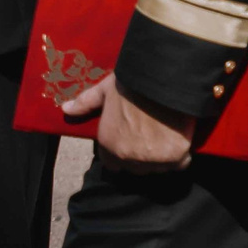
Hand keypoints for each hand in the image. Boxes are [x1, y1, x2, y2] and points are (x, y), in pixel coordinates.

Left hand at [62, 73, 198, 173]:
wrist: (163, 80)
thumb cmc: (131, 84)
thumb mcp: (104, 91)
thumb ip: (85, 103)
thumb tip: (66, 109)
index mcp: (109, 144)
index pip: (113, 164)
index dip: (121, 152)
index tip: (131, 142)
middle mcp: (128, 157)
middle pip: (136, 168)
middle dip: (140, 156)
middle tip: (149, 137)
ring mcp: (152, 159)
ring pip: (157, 167)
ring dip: (160, 157)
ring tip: (163, 136)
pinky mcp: (175, 156)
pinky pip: (180, 164)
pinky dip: (180, 156)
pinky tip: (179, 140)